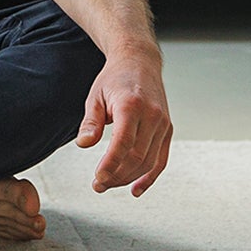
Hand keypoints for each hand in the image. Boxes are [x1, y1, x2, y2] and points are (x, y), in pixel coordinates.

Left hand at [75, 52, 171, 196]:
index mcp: (132, 105)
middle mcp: (152, 115)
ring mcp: (163, 123)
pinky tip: (136, 189)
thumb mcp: (96, 96)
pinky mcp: (167, 129)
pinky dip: (150, 177)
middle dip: (117, 176)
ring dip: (129, 178)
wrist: (140, 62)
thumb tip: (83, 144)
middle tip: (98, 185)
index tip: (98, 178)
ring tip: (109, 184)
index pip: (123, 143)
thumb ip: (91, 122)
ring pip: (149, 162)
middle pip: (137, 157)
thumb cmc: (115, 78)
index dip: (111, 165)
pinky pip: (161, 160)